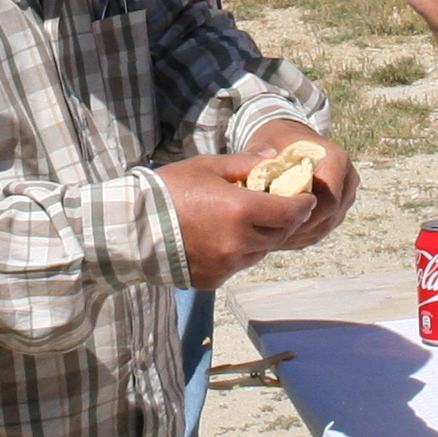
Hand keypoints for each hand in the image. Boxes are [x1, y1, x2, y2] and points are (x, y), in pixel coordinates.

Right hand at [160, 157, 319, 288]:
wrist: (133, 228)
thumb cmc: (169, 190)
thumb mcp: (208, 167)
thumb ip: (245, 164)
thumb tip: (272, 157)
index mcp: (242, 210)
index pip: (291, 212)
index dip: (302, 204)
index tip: (304, 198)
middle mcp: (240, 242)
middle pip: (279, 234)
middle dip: (284, 220)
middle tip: (280, 206)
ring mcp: (227, 264)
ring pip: (260, 251)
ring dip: (261, 237)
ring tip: (248, 221)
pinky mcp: (214, 278)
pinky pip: (238, 264)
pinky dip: (239, 252)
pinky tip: (225, 238)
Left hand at [238, 121, 357, 252]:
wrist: (290, 138)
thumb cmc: (278, 141)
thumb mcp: (270, 146)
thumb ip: (266, 166)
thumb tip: (258, 193)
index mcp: (337, 160)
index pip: (329, 201)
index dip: (304, 214)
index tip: (276, 220)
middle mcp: (347, 179)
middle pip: (328, 218)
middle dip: (299, 229)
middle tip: (270, 237)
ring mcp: (345, 197)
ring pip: (325, 228)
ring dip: (299, 237)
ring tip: (271, 240)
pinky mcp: (337, 210)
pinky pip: (322, 230)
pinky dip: (301, 237)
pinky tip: (279, 238)